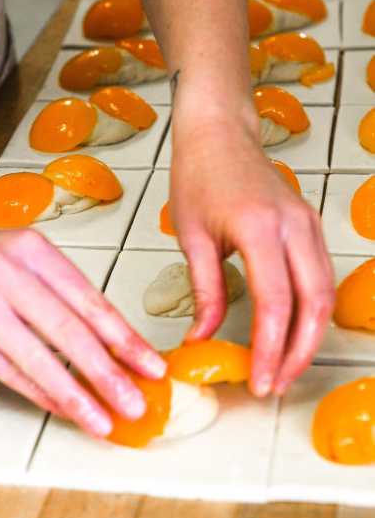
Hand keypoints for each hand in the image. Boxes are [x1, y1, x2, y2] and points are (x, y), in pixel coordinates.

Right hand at [0, 220, 165, 435]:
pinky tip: (65, 410)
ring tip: (105, 419)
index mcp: (32, 249)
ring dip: (78, 395)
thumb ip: (55, 291)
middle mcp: (7, 272)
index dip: (124, 337)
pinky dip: (42, 394)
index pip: (90, 299)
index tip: (150, 364)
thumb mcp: (15, 258)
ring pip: (41, 359)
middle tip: (136, 401)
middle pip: (71, 332)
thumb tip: (103, 338)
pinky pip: (10, 373)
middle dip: (110, 373)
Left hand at [169, 98, 334, 396]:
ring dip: (309, 336)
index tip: (260, 381)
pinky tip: (294, 332)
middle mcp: (294, 227)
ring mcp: (309, 224)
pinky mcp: (310, 226)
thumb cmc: (197, 177)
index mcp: (260, 229)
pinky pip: (320, 277)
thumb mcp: (192, 238)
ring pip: (324, 294)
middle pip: (313, 304)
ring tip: (285, 367)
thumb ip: (205, 292)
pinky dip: (311, 311)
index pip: (275, 303)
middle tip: (277, 384)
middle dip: (298, 352)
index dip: (270, 350)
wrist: (218, 134)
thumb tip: (203, 338)